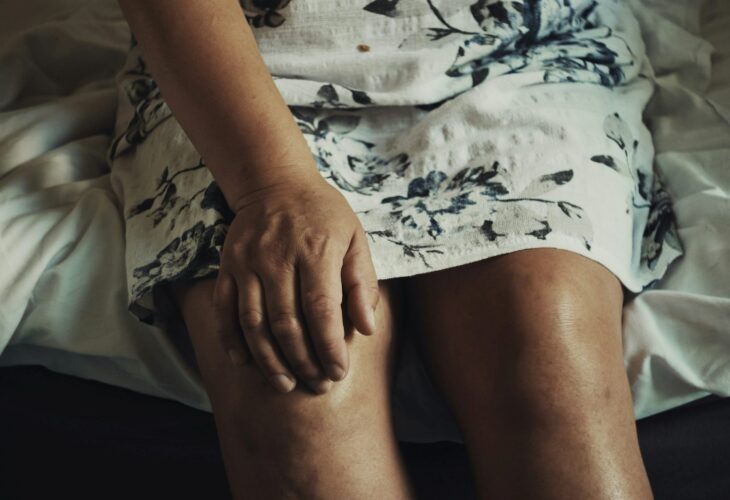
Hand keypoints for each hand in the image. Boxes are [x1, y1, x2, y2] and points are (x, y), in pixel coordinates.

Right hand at [213, 172, 379, 394]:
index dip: (329, 346)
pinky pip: (225, 309)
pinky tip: (245, 363)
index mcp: (316, 250)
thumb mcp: (355, 239)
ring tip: (285, 384)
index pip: (322, 309)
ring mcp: (248, 262)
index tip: (338, 372)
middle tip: (316, 384)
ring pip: (253, 322)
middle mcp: (278, 257)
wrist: (275, 182)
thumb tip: (367, 329)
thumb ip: (362, 283)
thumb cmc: (324, 214)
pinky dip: (231, 340)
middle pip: (286, 322)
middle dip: (303, 361)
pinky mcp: (228, 266)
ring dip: (269, 359)